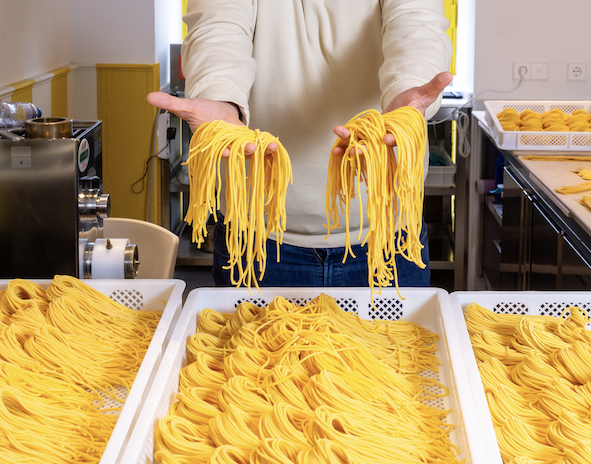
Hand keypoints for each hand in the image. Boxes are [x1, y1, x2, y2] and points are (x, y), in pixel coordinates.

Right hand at [146, 92, 277, 155]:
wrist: (216, 110)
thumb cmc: (202, 112)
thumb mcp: (187, 106)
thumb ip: (171, 103)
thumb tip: (149, 97)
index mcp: (210, 142)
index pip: (214, 151)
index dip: (221, 153)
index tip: (226, 153)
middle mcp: (225, 146)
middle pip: (235, 153)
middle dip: (244, 152)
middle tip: (252, 149)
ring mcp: (238, 145)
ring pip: (248, 151)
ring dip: (260, 151)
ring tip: (270, 148)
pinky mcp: (248, 141)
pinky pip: (258, 145)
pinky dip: (267, 147)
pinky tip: (276, 145)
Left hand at [331, 71, 452, 155]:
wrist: (403, 105)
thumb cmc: (414, 101)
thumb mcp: (425, 92)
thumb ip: (434, 86)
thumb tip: (447, 74)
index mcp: (403, 131)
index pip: (398, 138)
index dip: (391, 140)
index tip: (385, 140)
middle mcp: (389, 137)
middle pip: (376, 147)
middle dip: (365, 150)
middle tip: (354, 152)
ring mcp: (376, 137)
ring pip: (363, 145)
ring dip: (350, 147)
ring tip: (338, 150)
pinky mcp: (367, 134)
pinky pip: (355, 139)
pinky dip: (345, 142)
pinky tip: (335, 144)